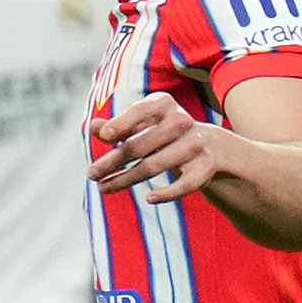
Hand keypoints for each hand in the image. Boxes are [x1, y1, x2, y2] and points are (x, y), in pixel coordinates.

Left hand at [92, 92, 230, 203]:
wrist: (210, 144)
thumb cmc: (165, 132)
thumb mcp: (143, 124)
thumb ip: (118, 125)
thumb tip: (94, 127)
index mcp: (163, 104)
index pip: (138, 112)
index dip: (120, 123)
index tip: (104, 137)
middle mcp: (181, 121)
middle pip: (138, 145)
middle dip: (112, 161)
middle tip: (91, 174)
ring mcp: (194, 144)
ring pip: (153, 166)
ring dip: (125, 179)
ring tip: (104, 188)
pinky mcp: (205, 166)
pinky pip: (184, 184)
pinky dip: (167, 193)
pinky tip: (149, 198)